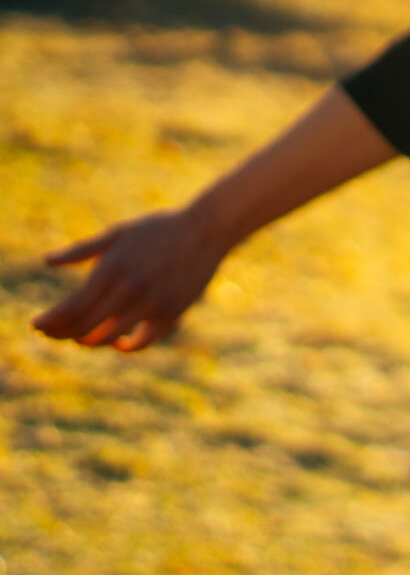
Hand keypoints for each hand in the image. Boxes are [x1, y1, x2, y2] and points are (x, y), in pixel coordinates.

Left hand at [33, 207, 231, 351]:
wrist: (207, 229)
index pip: (69, 308)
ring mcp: (150, 304)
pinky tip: (119, 341)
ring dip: (89, 341)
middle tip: (54, 333)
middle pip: (83, 327)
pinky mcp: (171, 313)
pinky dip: (126, 346)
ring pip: (108, 338)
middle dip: (62, 333)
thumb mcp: (118, 233)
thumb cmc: (159, 228)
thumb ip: (81, 250)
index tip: (37, 326)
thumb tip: (46, 261)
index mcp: (110, 269)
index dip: (49, 322)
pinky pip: (142, 342)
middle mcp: (128, 290)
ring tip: (82, 337)